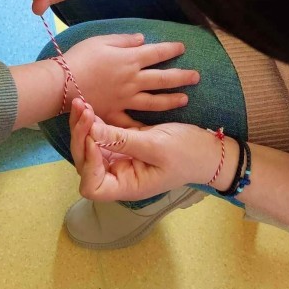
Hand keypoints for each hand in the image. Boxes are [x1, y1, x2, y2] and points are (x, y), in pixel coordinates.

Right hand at [59, 34, 198, 127]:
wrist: (62, 84)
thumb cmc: (79, 58)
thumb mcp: (101, 41)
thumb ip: (124, 41)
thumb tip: (142, 39)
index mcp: (130, 60)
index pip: (158, 53)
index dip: (172, 50)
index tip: (183, 48)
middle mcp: (133, 80)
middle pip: (163, 78)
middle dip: (182, 77)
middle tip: (196, 76)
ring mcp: (125, 99)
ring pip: (154, 101)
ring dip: (171, 100)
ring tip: (185, 100)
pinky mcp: (115, 113)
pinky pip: (132, 122)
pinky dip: (143, 125)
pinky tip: (154, 128)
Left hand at [69, 98, 233, 201]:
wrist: (207, 148)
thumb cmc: (187, 153)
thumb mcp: (156, 145)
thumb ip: (123, 140)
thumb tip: (91, 131)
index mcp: (126, 185)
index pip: (92, 186)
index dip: (89, 164)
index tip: (95, 139)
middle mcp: (117, 175)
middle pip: (84, 162)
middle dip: (81, 137)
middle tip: (83, 109)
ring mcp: (118, 158)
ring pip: (89, 146)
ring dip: (83, 126)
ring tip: (82, 102)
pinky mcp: (121, 143)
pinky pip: (100, 134)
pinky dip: (94, 121)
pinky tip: (90, 104)